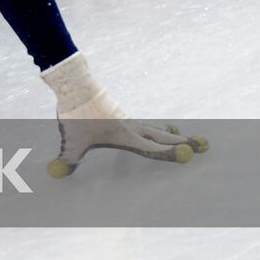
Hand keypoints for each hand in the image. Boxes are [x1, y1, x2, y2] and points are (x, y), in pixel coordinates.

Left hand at [41, 52, 206, 176]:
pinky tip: (161, 130)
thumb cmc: (76, 115)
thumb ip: (66, 159)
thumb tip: (56, 174)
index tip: (189, 155)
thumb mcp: (71, 141)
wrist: (75, 85)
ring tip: (186, 138)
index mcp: (124, 136)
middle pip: (161, 138)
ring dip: (171, 135)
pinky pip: (144, 124)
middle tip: (203, 145)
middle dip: (182, 143)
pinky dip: (157, 129)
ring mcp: (127, 118)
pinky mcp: (120, 113)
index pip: (152, 149)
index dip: (170, 154)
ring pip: (154, 129)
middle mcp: (131, 127)